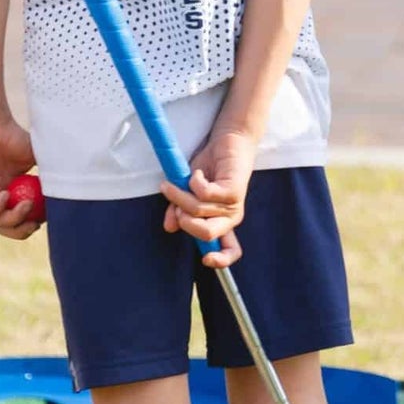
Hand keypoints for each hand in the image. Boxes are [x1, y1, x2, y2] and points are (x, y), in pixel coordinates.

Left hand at [0, 113, 39, 240]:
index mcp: (16, 194)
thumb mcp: (40, 160)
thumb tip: (70, 193)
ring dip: (14, 218)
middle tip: (34, 224)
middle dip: (22, 231)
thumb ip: (51, 176)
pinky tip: (6, 194)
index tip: (48, 217)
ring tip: (26, 204)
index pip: (24, 219)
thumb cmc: (16, 138)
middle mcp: (0, 198)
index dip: (35, 223)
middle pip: (9, 228)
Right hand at [165, 126, 252, 266]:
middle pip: (206, 234)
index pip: (231, 251)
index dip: (221, 261)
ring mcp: (233, 204)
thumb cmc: (208, 168)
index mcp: (222, 223)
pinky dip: (193, 182)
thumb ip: (179, 211)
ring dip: (179, 195)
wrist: (227, 142)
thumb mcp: (186, 192)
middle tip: (175, 203)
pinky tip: (197, 173)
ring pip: (198, 210)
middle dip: (184, 220)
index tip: (205, 259)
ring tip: (175, 182)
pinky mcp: (233, 190)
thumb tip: (170, 227)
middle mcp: (230, 217)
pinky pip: (203, 194)